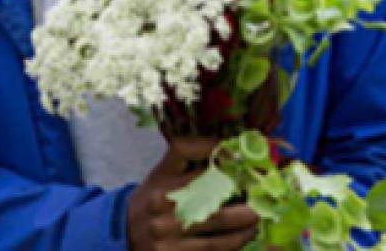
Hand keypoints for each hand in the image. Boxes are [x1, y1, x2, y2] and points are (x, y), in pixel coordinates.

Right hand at [127, 136, 258, 250]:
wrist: (124, 236)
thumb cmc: (152, 203)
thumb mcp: (160, 178)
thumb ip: (187, 165)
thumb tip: (228, 151)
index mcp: (159, 179)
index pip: (183, 150)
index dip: (210, 146)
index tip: (234, 149)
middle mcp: (162, 204)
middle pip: (210, 194)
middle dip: (241, 195)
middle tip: (261, 194)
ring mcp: (167, 235)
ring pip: (217, 230)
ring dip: (245, 225)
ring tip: (258, 219)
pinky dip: (233, 244)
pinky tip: (243, 237)